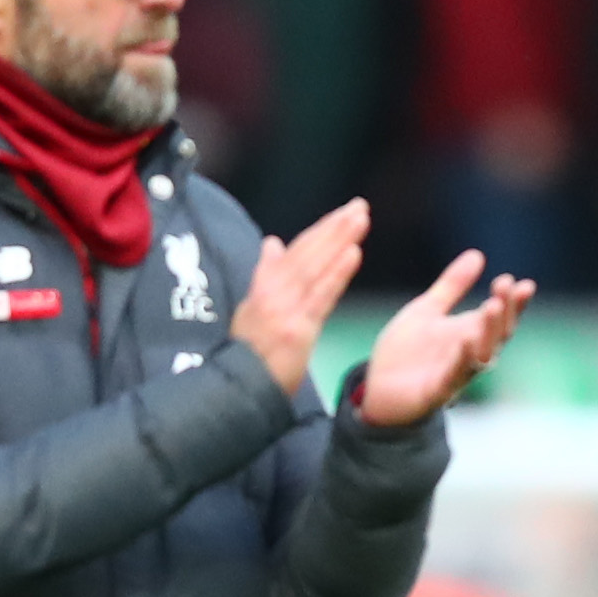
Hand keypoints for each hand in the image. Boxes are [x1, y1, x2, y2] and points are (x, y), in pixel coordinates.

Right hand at [228, 196, 366, 396]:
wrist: (237, 391)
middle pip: (308, 253)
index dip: (321, 231)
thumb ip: (265, 275)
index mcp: (266, 287)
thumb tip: (272, 243)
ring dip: (338, 239)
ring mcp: (286, 309)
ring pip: (316, 267)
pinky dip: (337, 273)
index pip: (297, 252)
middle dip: (334, 227)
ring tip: (360, 218)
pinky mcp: (298, 329)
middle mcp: (274, 292)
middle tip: (359, 205)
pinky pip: (321, 296)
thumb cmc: (248, 355)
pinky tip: (353, 253)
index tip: (342, 214)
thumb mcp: (251, 310)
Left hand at [358, 249, 533, 428]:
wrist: (376, 391)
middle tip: (506, 285)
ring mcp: (455, 375)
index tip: (521, 282)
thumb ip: (452, 286)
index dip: (514, 302)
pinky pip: (453, 376)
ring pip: (482, 355)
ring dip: (489, 332)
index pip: (501, 317)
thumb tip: (478, 254)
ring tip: (492, 306)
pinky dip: (462, 360)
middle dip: (505, 310)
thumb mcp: (427, 310)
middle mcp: (469, 355)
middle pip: (498, 334)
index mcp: (470, 334)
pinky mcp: (435, 392)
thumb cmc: (405, 353)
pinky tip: (467, 340)